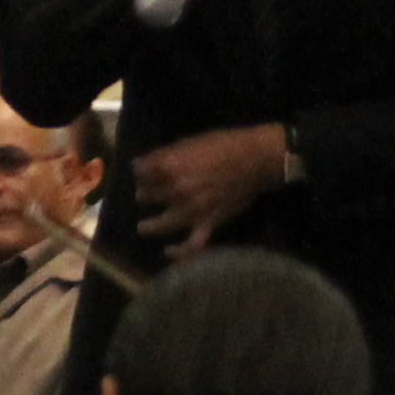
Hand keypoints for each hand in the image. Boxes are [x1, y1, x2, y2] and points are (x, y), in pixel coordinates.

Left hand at [132, 121, 294, 249]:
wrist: (255, 160)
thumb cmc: (223, 145)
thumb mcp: (189, 141)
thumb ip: (164, 155)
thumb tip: (140, 165)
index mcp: (171, 167)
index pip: (140, 173)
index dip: (139, 172)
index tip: (140, 173)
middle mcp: (177, 191)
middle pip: (147, 197)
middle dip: (144, 195)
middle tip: (146, 195)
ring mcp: (193, 210)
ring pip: (161, 225)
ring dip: (149, 226)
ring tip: (144, 227)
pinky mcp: (209, 224)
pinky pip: (191, 245)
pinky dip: (178, 252)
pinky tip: (167, 251)